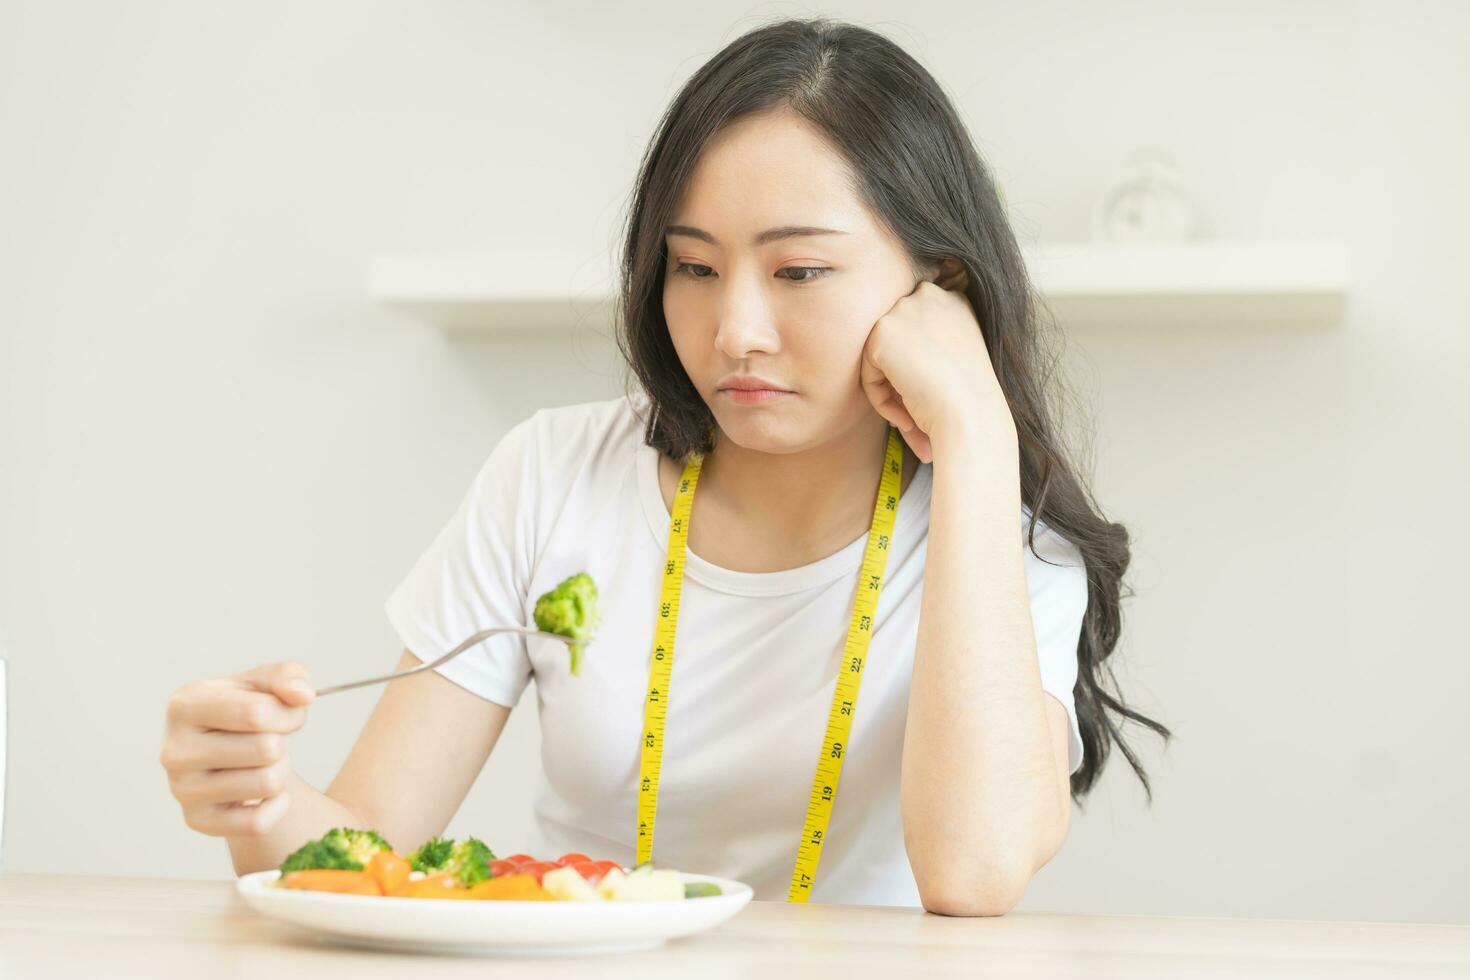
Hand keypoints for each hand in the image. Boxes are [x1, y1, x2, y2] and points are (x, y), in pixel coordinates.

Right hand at [160, 662, 315, 836]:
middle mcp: (174, 750)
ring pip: (268, 783)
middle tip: (269, 740)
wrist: (230, 753)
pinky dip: (277, 805)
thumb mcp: (268, 682)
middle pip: (267, 749)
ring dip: (280, 770)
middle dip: (283, 742)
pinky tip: (265, 793)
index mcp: (185, 705)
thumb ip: (290, 675)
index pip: (257, 713)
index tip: (282, 712)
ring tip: (261, 762)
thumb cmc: (248, 712)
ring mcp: (182, 789)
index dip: (287, 714)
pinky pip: (259, 822)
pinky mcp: (198, 821)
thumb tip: (302, 696)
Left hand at [859, 264, 1014, 463]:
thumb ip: (929, 346)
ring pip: (880, 357)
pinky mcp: (882, 332)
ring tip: (912, 420)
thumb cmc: (971, 400)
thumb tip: (900, 361)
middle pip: (896, 342)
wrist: (972, 415)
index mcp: (954, 300)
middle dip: (901, 378)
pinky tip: (906, 418)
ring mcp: (904, 309)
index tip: (929, 396)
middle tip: (916, 413)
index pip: (916, 330)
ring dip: (891, 392)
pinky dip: (881, 401)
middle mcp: (929, 295)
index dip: (918, 367)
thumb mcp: (957, 359)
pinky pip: (868, 372)